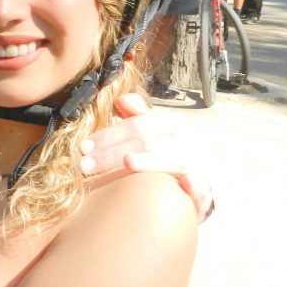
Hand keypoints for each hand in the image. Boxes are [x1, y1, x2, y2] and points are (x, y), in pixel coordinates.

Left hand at [80, 93, 214, 222]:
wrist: (198, 187)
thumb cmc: (166, 160)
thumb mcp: (151, 136)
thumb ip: (135, 116)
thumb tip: (119, 98)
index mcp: (166, 127)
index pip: (135, 125)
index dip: (108, 135)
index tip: (83, 147)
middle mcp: (181, 141)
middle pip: (145, 140)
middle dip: (113, 152)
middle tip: (85, 165)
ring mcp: (194, 162)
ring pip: (169, 157)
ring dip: (146, 161)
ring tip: (127, 162)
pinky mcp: (202, 187)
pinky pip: (195, 183)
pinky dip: (189, 182)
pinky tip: (179, 181)